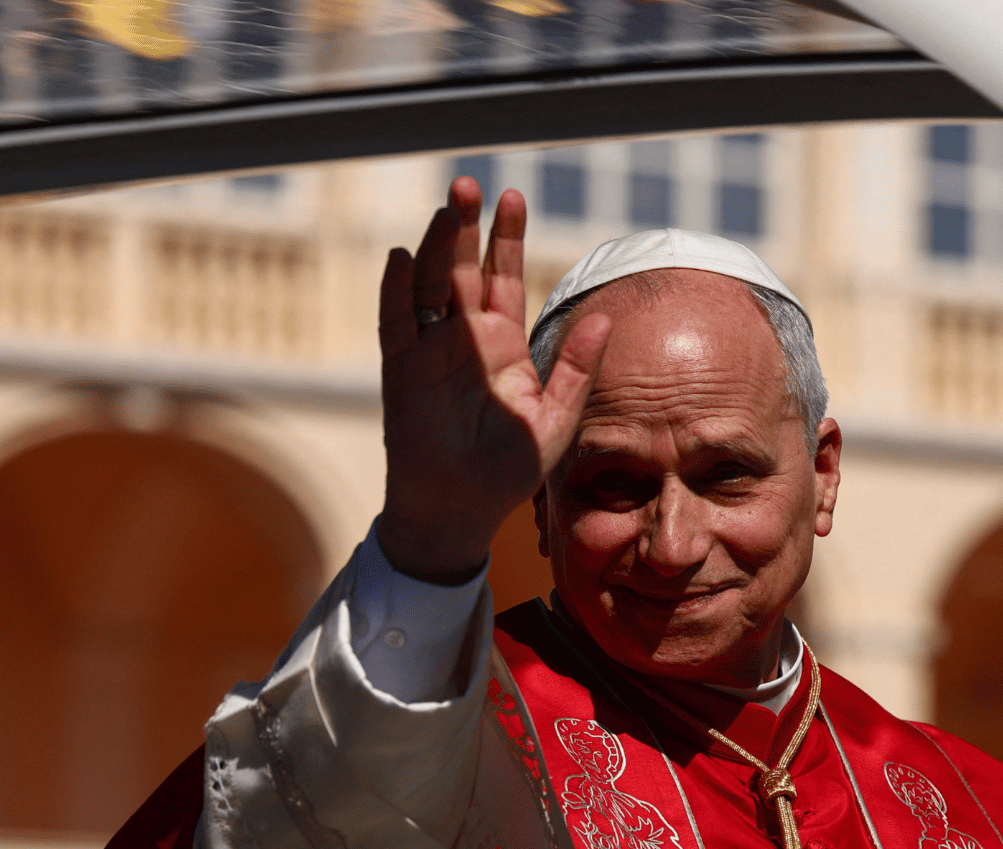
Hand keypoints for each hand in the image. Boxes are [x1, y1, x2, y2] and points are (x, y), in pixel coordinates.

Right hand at [375, 179, 610, 583]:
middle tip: (469, 184)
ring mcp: (430, 352)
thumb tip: (605, 318)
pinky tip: (401, 257)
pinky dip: (397, 290)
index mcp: (502, 346)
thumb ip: (577, 368)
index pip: (503, 278)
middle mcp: (464, 340)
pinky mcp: (403, 372)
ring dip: (434, 246)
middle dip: (465, 227)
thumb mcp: (555, 418)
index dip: (505, 239)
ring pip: (429, 285)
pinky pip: (397, 323)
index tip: (511, 197)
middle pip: (461, 269)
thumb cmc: (507, 470)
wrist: (461, 509)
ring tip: (446, 208)